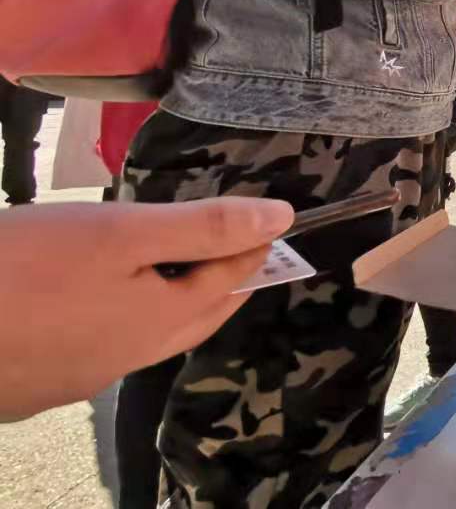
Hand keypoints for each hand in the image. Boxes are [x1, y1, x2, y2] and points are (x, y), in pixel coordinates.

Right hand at [0, 197, 293, 421]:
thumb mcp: (122, 232)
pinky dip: (115, 320)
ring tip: (172, 267)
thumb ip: (203, 227)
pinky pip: (95, 348)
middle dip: (222, 281)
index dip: (252, 246)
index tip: (270, 221)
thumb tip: (283, 219)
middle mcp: (126, 360)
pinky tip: (93, 300)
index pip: (230, 281)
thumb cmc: (25, 268)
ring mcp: (77, 378)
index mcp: (158, 324)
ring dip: (169, 303)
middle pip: (195, 318)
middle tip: (240, 247)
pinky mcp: (34, 383)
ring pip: (145, 337)